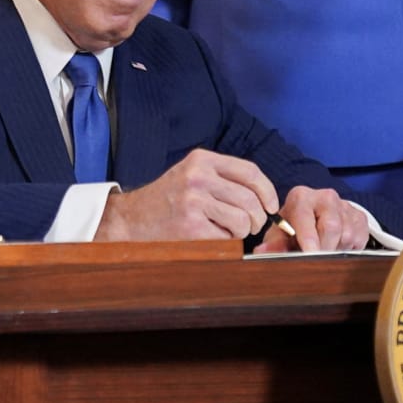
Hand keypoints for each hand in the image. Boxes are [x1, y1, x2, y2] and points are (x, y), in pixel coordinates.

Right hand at [95, 149, 279, 242]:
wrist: (130, 219)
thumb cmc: (167, 199)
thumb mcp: (192, 174)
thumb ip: (223, 177)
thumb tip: (264, 196)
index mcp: (202, 159)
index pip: (250, 171)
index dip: (268, 191)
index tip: (271, 206)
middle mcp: (198, 177)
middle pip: (250, 199)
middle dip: (258, 218)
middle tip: (251, 226)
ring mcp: (193, 202)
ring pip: (243, 221)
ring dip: (242, 232)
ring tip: (227, 232)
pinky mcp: (190, 227)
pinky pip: (227, 239)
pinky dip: (226, 243)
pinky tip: (210, 238)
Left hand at [254, 186, 369, 252]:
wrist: (316, 219)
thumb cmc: (294, 228)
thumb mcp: (281, 235)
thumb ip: (273, 244)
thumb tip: (261, 252)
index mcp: (301, 197)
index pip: (305, 217)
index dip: (308, 237)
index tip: (310, 253)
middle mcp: (325, 196)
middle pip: (331, 227)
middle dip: (324, 249)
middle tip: (317, 260)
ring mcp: (345, 205)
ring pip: (347, 235)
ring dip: (336, 250)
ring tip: (324, 250)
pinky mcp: (360, 216)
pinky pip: (359, 239)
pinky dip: (349, 249)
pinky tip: (337, 247)